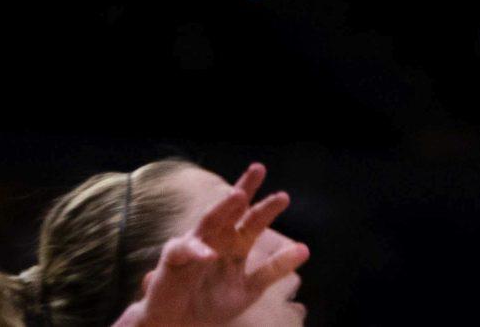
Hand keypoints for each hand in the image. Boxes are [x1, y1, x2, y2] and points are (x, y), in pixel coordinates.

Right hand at [111, 165, 304, 326]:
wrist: (179, 324)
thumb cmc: (211, 304)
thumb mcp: (249, 289)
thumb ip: (274, 269)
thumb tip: (306, 249)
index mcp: (237, 243)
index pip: (254, 219)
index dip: (268, 207)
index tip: (284, 197)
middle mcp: (217, 238)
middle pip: (231, 208)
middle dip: (244, 188)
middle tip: (258, 169)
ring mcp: (195, 245)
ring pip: (209, 220)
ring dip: (222, 208)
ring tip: (238, 195)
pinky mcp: (174, 258)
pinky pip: (185, 250)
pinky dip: (197, 251)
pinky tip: (210, 255)